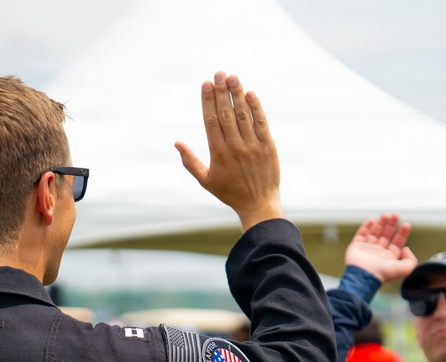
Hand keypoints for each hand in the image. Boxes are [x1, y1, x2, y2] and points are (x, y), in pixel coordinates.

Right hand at [175, 72, 281, 229]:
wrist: (258, 205)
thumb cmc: (230, 192)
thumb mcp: (205, 180)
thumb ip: (190, 161)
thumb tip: (177, 143)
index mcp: (218, 153)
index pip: (211, 120)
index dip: (208, 100)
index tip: (206, 84)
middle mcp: (235, 147)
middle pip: (226, 113)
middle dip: (221, 92)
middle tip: (219, 73)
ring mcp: (252, 146)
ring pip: (243, 115)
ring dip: (237, 94)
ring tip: (232, 77)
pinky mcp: (268, 147)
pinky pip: (261, 123)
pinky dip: (255, 107)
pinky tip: (250, 93)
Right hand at [344, 215, 417, 281]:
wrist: (364, 276)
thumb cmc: (383, 273)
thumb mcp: (405, 269)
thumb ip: (411, 260)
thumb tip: (406, 248)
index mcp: (389, 257)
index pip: (397, 242)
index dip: (402, 232)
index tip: (406, 224)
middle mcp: (378, 252)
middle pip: (386, 235)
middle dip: (391, 225)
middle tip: (395, 215)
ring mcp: (367, 249)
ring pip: (374, 232)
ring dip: (380, 223)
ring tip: (385, 215)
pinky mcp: (356, 246)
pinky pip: (361, 234)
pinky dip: (366, 226)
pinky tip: (371, 220)